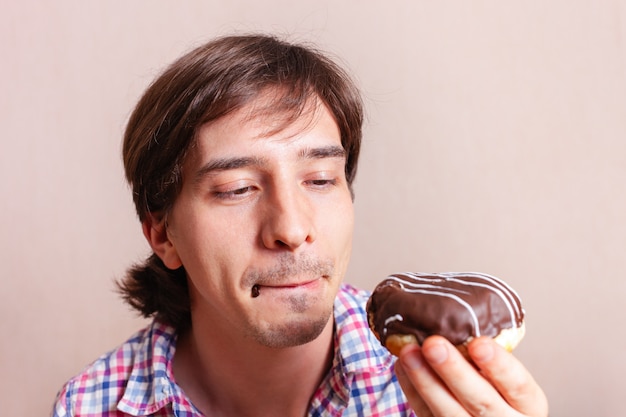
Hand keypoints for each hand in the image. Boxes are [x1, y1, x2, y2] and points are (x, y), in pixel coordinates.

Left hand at [395, 336, 547, 416]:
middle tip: (433, 344)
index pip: (518, 385)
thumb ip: (490, 356)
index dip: (499, 365)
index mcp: (527, 403)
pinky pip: (426, 414)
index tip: (479, 343)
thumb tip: (458, 315)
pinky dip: (412, 389)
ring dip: (424, 380)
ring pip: (448, 412)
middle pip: (480, 401)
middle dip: (454, 371)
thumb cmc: (498, 389)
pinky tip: (403, 365)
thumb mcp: (507, 378)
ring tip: (408, 352)